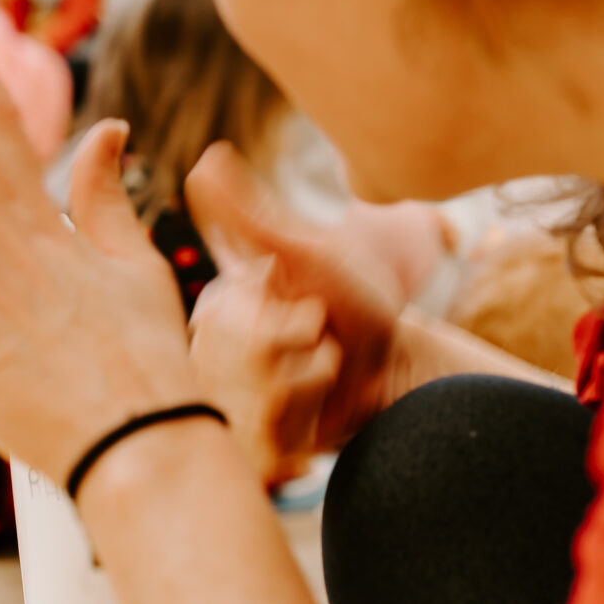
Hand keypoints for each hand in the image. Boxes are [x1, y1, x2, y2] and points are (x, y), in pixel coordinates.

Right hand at [185, 143, 408, 462]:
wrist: (397, 367)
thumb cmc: (356, 300)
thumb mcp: (304, 254)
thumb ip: (250, 214)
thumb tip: (205, 158)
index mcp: (218, 306)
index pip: (235, 318)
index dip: (285, 318)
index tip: (308, 309)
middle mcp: (217, 354)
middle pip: (254, 361)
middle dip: (307, 350)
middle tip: (323, 339)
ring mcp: (235, 400)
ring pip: (267, 401)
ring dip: (315, 386)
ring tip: (325, 373)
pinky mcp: (254, 444)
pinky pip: (272, 443)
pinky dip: (309, 427)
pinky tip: (317, 414)